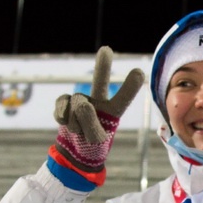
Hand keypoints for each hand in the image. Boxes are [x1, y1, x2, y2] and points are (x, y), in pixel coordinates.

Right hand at [52, 46, 145, 172]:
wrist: (75, 152)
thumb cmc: (92, 146)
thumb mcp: (97, 140)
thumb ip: (91, 123)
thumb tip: (81, 105)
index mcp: (113, 110)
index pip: (122, 98)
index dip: (130, 86)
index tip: (139, 72)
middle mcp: (98, 100)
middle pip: (99, 82)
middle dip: (102, 66)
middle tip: (106, 50)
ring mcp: (80, 100)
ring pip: (79, 107)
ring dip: (78, 125)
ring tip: (80, 133)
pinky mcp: (65, 102)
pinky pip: (62, 105)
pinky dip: (63, 117)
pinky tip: (65, 123)